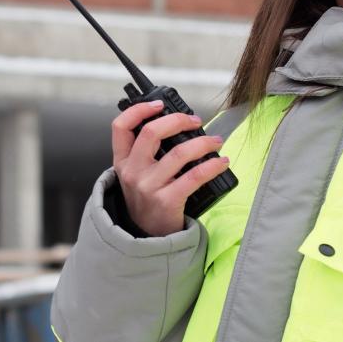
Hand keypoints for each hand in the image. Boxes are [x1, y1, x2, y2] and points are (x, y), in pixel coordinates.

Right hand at [111, 100, 229, 235]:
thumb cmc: (147, 200)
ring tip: (216, 142)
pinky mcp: (167, 201)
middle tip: (196, 121)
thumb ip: (145, 153)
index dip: (139, 110)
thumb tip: (177, 125)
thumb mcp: (135, 175)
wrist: (148, 237)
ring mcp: (149, 187)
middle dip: (178, 120)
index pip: (121, 127)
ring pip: (180, 153)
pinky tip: (222, 162)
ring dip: (203, 142)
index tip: (160, 105)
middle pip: (152, 132)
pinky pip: (195, 176)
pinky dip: (213, 165)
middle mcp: (132, 172)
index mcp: (123, 161)